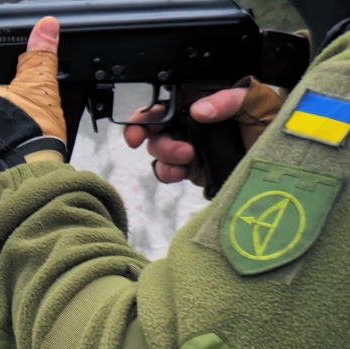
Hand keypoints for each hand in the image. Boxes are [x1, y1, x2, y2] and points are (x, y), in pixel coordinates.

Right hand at [123, 78, 284, 184]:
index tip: (143, 122)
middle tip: (141, 140)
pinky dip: (166, 172)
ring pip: (158, 149)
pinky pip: (168, 171)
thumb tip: (199, 109)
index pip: (167, 100)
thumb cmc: (277, 126)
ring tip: (185, 156)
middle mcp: (192, 123)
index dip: (147, 109)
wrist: (286, 166)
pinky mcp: (193, 170)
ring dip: (162, 152)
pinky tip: (178, 172)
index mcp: (203, 101)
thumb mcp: (260, 103)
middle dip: (142, 132)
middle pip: (154, 125)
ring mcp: (190, 147)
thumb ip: (232, 98)